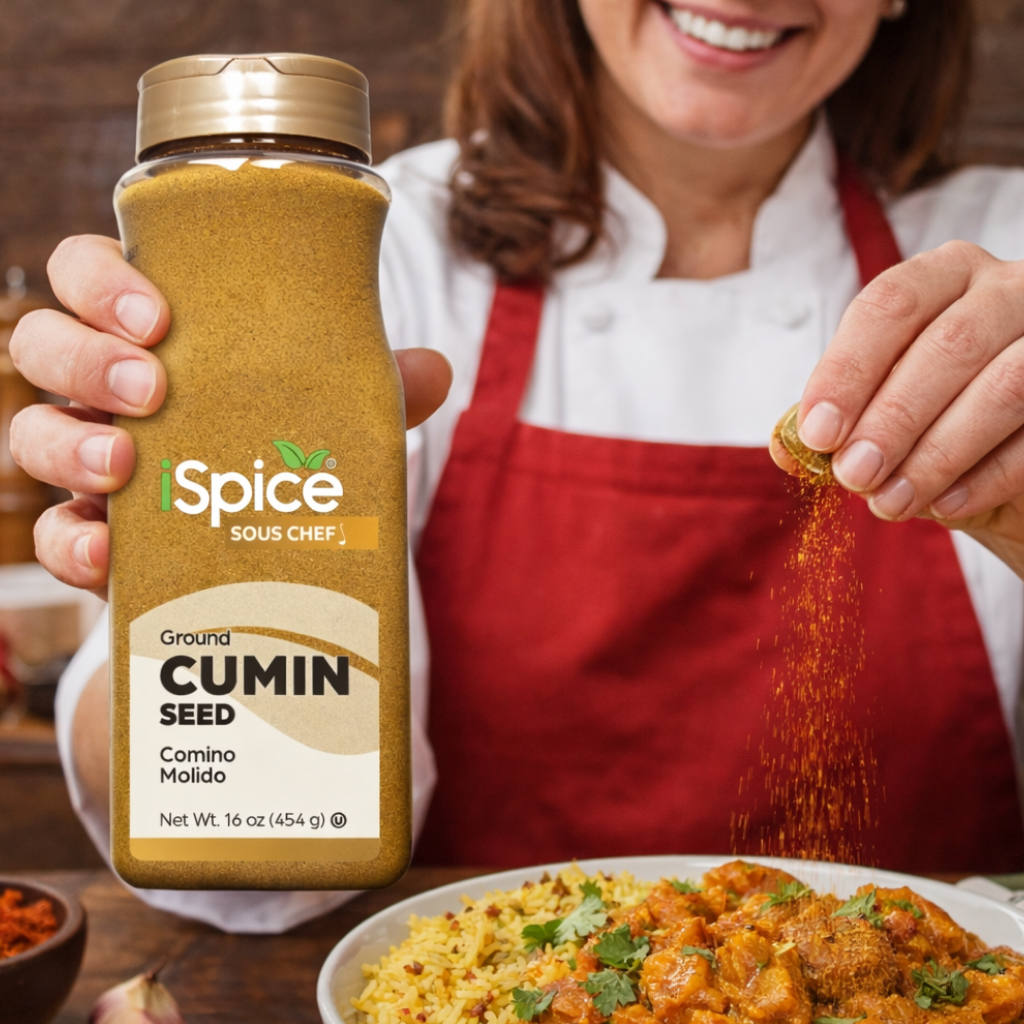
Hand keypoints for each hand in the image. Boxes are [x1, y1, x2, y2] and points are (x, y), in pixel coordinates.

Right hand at [9, 235, 452, 595]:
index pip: (87, 274)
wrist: (258, 553)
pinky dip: (70, 543)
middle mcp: (101, 389)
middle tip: (150, 388)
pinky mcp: (88, 533)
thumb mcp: (324, 414)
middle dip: (82, 357)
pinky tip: (109, 551)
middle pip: (41, 343)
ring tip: (123, 466)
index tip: (157, 316)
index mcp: (149, 335)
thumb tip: (433, 370)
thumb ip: (368, 390)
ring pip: (28, 434)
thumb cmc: (277, 449)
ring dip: (66, 447)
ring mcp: (86, 459)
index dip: (101, 281)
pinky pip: (49, 536)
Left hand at [784, 240, 1023, 574]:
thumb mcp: (879, 409)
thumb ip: (837, 419)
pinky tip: (945, 508)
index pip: (889, 305)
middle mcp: (1005, 290)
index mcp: (941, 278)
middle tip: (854, 475)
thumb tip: (786, 449)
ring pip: (1004, 386)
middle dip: (892, 419)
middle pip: (948, 345)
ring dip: (938, 454)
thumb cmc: (935, 415)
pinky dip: (987, 477)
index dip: (848, 370)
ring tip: (890, 502)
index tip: (818, 433)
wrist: (1011, 453)